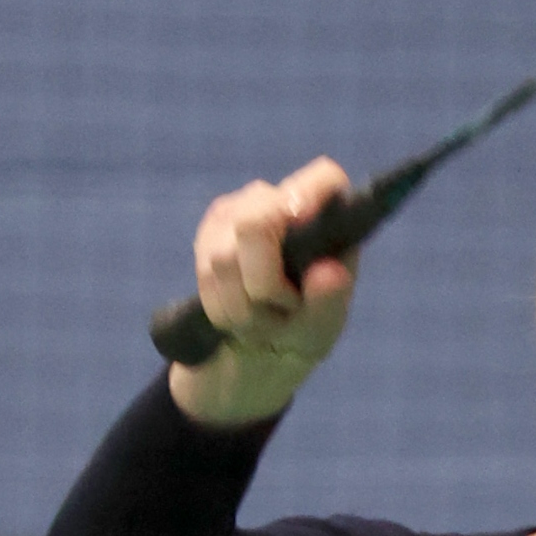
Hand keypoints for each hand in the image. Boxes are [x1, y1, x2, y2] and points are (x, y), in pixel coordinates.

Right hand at [169, 157, 357, 430]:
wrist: (255, 355)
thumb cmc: (300, 333)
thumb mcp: (322, 330)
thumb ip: (329, 303)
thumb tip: (328, 272)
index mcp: (323, 217)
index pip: (325, 179)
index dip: (313, 195)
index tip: (302, 230)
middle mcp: (278, 203)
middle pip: (255, 222)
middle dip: (263, 284)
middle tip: (280, 312)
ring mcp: (237, 215)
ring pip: (224, 259)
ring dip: (244, 309)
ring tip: (263, 326)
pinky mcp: (207, 236)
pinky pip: (206, 275)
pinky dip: (223, 310)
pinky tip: (238, 320)